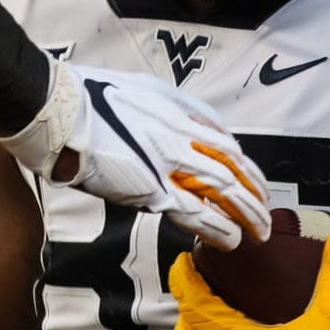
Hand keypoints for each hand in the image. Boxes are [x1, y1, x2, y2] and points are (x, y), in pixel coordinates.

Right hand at [0, 62, 271, 249]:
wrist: (62, 112)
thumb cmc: (92, 98)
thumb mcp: (144, 89)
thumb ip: (173, 106)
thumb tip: (194, 120)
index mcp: (179, 112)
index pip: (225, 143)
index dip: (244, 166)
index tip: (251, 180)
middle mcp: (181, 136)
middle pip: (233, 168)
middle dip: (255, 192)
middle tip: (266, 211)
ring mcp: (169, 163)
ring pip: (223, 192)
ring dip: (246, 214)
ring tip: (260, 232)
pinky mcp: (151, 190)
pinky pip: (195, 213)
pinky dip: (217, 228)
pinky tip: (231, 240)